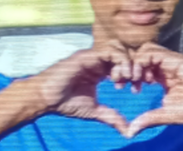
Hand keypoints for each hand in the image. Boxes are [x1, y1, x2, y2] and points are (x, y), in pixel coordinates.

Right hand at [14, 40, 132, 134]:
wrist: (46, 99)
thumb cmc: (66, 103)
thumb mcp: (94, 111)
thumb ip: (111, 117)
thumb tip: (128, 132)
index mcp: (101, 71)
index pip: (124, 65)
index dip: (133, 75)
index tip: (136, 89)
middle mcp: (98, 61)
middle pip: (125, 54)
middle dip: (134, 67)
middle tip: (135, 83)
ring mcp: (93, 56)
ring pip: (119, 49)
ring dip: (127, 63)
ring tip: (127, 79)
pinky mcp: (87, 55)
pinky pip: (109, 51)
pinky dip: (119, 61)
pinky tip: (119, 76)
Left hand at [127, 42, 182, 137]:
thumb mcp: (166, 115)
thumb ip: (148, 119)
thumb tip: (130, 131)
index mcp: (160, 76)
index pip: (138, 66)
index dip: (127, 74)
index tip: (120, 87)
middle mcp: (163, 65)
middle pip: (138, 54)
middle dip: (126, 66)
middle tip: (120, 81)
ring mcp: (169, 60)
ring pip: (144, 50)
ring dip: (134, 62)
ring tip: (132, 78)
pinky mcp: (175, 59)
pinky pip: (153, 52)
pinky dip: (143, 61)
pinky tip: (142, 77)